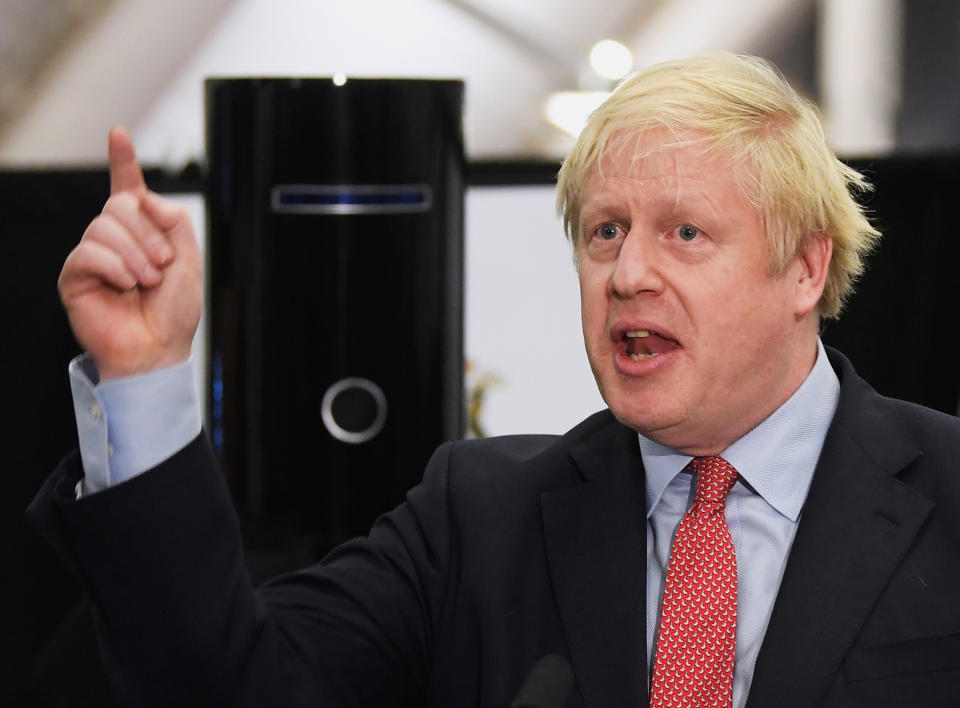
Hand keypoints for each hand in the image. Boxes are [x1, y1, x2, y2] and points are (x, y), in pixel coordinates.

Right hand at [58, 126, 202, 379]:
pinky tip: (125, 285)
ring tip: (146, 282)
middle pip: (120, 204)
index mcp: (143, 233)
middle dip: (147, 233)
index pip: (129, 189)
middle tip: (162, 265)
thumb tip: (146, 197)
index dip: (123, 160)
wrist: (157, 349)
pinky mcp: (74, 276)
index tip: (118, 133)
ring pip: (104, 226)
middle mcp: (115, 239)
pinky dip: (114, 267)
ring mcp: (93, 256)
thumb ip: (175, 222)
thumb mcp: (189, 261)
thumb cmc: (173, 312)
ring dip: (135, 255)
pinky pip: (88, 252)